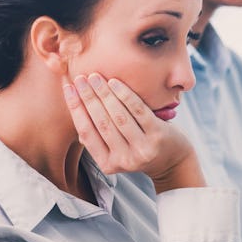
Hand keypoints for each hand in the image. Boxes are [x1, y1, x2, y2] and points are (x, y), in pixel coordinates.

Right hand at [63, 73, 204, 192]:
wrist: (173, 162)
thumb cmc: (139, 148)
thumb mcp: (117, 149)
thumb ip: (99, 136)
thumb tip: (76, 106)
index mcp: (107, 164)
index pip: (86, 132)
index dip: (75, 108)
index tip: (68, 88)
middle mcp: (123, 160)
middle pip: (100, 122)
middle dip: (88, 97)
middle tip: (80, 78)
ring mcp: (142, 149)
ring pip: (118, 116)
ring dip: (103, 94)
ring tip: (94, 77)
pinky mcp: (157, 135)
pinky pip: (138, 110)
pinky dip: (125, 95)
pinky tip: (114, 82)